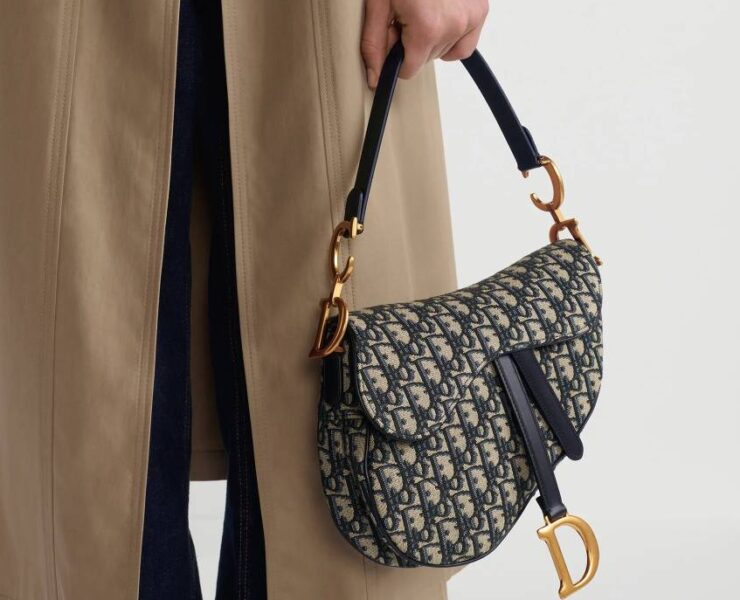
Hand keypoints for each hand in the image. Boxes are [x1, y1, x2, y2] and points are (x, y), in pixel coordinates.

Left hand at [362, 0, 488, 88]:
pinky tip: (440, 19)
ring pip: (444, 52)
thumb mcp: (379, 4)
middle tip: (406, 15)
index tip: (393, 34)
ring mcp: (469, 18)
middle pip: (425, 60)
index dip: (395, 55)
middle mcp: (453, 26)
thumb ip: (375, 43)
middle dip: (412, 43)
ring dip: (431, 38)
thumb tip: (375, 77)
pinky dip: (452, 37)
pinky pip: (464, 45)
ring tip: (423, 10)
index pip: (409, 69)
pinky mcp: (480, 11)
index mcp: (427, 27)